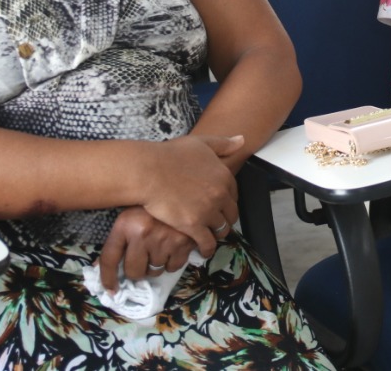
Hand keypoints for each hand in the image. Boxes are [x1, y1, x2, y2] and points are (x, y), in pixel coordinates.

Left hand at [97, 206, 197, 291]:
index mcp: (126, 224)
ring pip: (154, 271)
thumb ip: (118, 241)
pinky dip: (172, 262)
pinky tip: (173, 247)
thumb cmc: (152, 206)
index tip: (111, 289)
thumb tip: (99, 268)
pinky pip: (172, 267)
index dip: (107, 278)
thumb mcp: (130, 217)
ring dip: (156, 264)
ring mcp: (164, 239)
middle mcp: (143, 233)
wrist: (183, 190)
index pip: (109, 258)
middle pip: (134, 271)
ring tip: (160, 247)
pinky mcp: (183, 244)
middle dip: (137, 270)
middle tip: (143, 259)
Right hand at [140, 134, 241, 256]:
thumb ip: (223, 143)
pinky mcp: (193, 225)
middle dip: (225, 219)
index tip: (220, 206)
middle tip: (216, 224)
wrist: (149, 171)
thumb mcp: (200, 143)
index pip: (234, 194)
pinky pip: (207, 242)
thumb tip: (242, 140)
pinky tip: (203, 250)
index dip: (227, 201)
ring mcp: (208, 211)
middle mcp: (220, 194)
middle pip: (231, 214)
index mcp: (224, 175)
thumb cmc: (170, 155)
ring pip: (221, 230)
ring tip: (209, 236)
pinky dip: (207, 248)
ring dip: (217, 234)